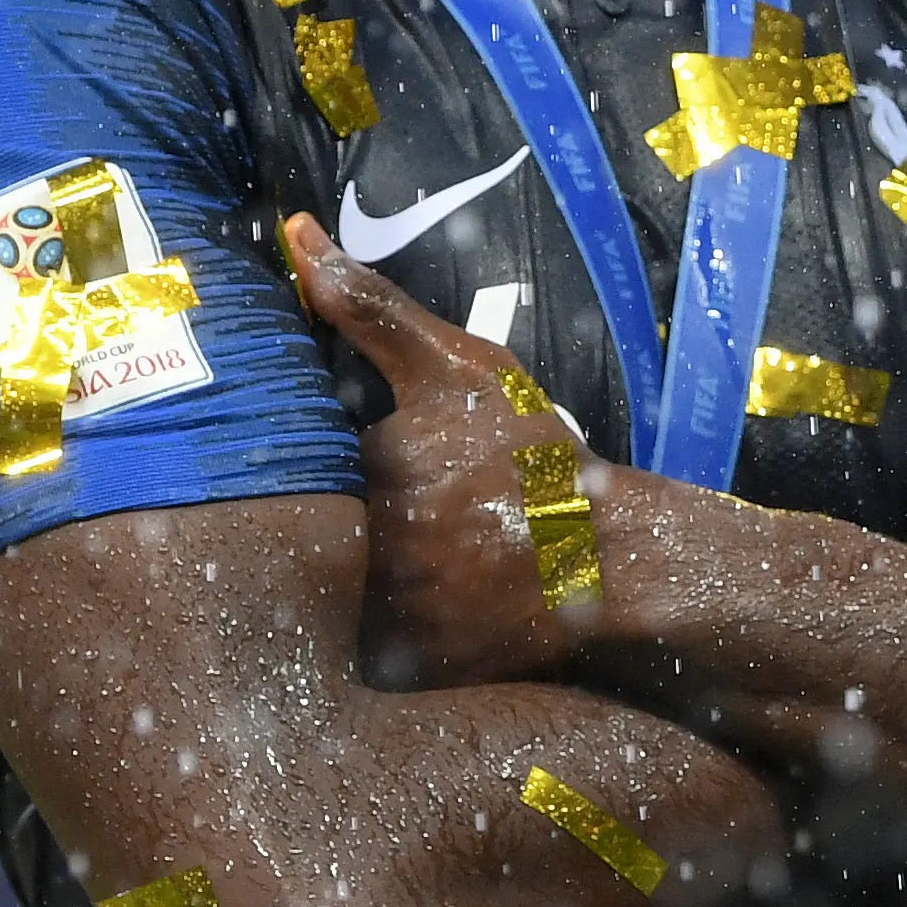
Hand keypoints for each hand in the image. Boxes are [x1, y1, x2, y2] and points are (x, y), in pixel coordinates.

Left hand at [286, 213, 595, 690]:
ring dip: (341, 584)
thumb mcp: (458, 368)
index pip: (289, 460)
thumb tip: (297, 234)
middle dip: (325, 525)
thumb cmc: (537, 457)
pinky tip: (417, 616)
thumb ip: (372, 307)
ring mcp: (371, 616)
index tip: (376, 469)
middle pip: (302, 530)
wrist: (617, 566)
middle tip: (400, 521)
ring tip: (407, 569)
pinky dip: (372, 639)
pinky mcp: (397, 672)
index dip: (317, 462)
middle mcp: (347, 547)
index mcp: (349, 467)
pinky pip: (354, 659)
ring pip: (321, 595)